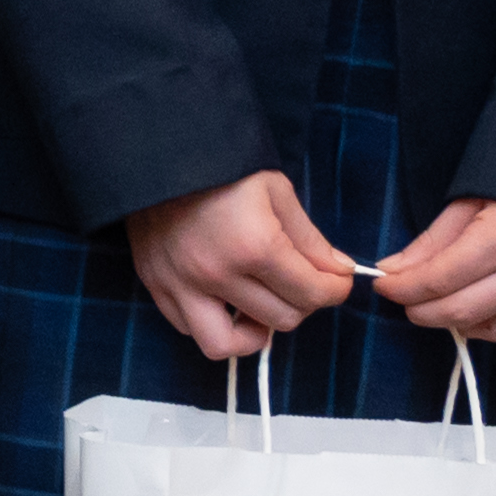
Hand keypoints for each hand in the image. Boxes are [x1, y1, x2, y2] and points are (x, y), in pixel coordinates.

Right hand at [120, 167, 362, 360]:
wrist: (158, 151)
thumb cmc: (223, 165)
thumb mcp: (276, 191)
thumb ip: (309, 239)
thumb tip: (340, 271)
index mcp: (254, 246)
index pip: (311, 294)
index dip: (335, 290)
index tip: (336, 281)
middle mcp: (217, 275)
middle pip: (282, 319)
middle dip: (303, 303)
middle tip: (301, 282)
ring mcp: (181, 285)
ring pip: (227, 345)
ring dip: (253, 331)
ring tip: (260, 308)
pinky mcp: (155, 285)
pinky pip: (188, 329)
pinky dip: (212, 323)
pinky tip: (224, 299)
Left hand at [375, 196, 495, 353]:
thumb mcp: (473, 199)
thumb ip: (432, 242)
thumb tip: (391, 273)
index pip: (439, 280)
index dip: (402, 289)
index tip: (384, 286)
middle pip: (463, 312)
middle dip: (423, 312)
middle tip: (410, 303)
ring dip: (465, 323)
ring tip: (453, 303)